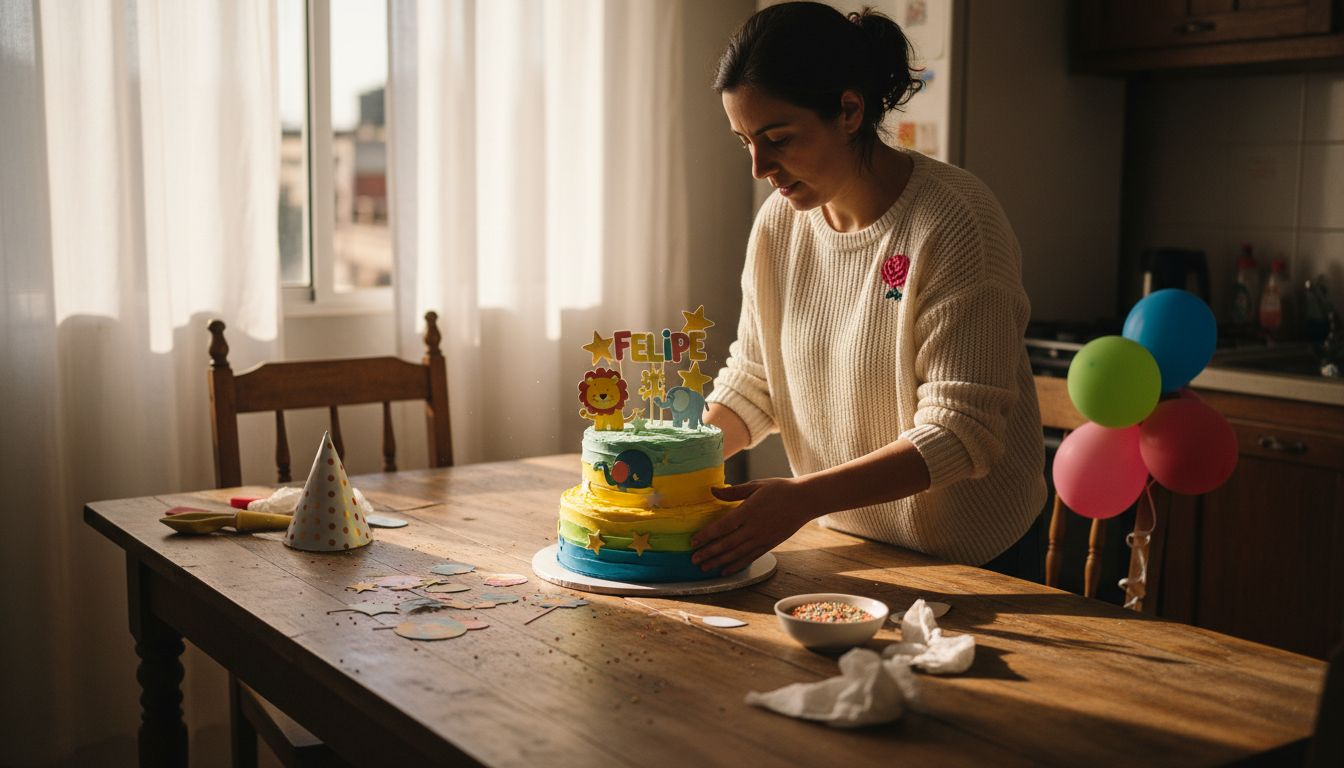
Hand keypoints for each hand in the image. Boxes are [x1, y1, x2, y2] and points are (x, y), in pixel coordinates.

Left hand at [690, 478, 816, 575]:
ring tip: (705, 568)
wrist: (805, 500)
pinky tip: (726, 570)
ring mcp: (762, 538)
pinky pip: (750, 557)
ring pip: (736, 554)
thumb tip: (712, 490)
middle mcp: (754, 528)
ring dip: (719, 562)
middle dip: (708, 553)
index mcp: (748, 511)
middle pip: (726, 544)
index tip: (693, 542)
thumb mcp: (756, 485)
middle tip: (693, 560)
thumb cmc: (780, 489)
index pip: (722, 526)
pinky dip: (737, 565)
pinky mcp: (770, 545)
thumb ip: (733, 491)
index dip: (706, 535)